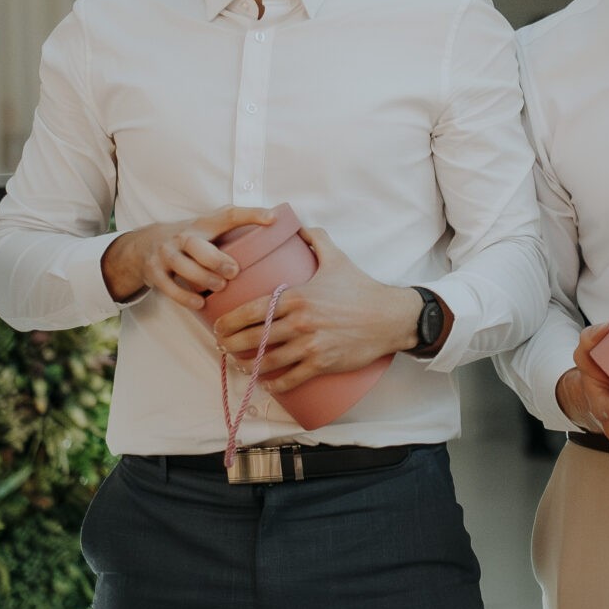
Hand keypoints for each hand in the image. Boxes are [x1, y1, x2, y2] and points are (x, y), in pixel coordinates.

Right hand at [102, 205, 274, 309]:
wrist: (143, 246)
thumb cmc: (191, 241)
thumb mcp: (208, 230)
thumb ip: (234, 233)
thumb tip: (277, 237)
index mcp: (203, 224)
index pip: (229, 215)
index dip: (251, 214)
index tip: (273, 218)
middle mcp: (182, 236)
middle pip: (196, 244)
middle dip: (215, 258)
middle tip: (234, 271)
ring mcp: (165, 254)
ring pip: (182, 265)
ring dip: (202, 277)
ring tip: (219, 287)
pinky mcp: (154, 272)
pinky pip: (169, 286)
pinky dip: (184, 296)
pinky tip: (200, 303)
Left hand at [211, 227, 414, 395]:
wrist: (390, 317)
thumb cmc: (361, 289)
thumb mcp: (337, 258)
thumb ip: (316, 239)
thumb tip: (299, 224)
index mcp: (296, 297)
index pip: (252, 311)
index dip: (229, 321)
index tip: (218, 326)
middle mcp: (299, 322)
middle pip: (254, 338)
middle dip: (232, 344)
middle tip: (223, 346)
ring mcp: (310, 345)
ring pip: (268, 360)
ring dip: (249, 364)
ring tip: (240, 363)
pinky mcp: (322, 364)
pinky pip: (291, 378)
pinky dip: (275, 383)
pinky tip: (266, 384)